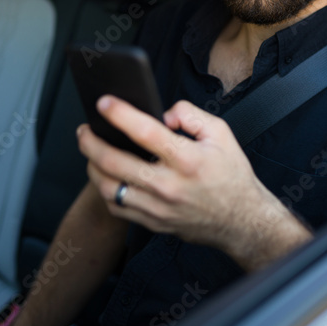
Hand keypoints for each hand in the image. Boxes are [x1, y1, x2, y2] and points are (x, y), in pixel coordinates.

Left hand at [77, 96, 311, 270]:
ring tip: (92, 152)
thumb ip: (192, 115)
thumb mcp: (221, 134)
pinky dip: (105, 190)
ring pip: (109, 189)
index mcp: (187, 160)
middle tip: (84, 130)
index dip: (120, 114)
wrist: (241, 220)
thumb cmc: (231, 175)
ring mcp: (158, 208)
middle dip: (91, 142)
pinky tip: (107, 176)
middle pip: (114, 163)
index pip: (146, 132)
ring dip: (92, 167)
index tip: (104, 103)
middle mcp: (169, 186)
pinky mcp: (153, 223)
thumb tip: (163, 114)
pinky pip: (117, 208)